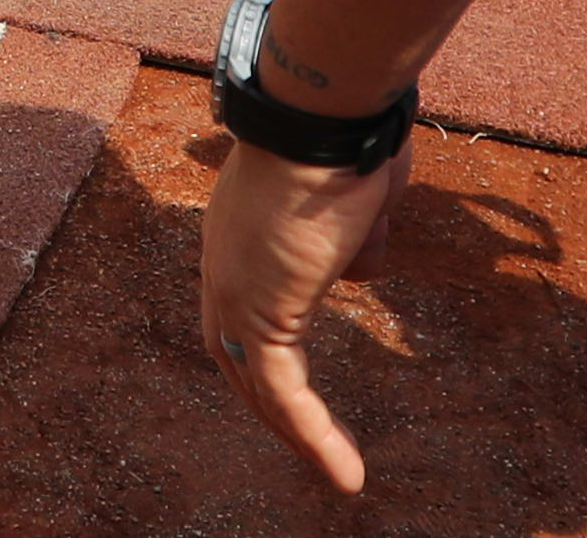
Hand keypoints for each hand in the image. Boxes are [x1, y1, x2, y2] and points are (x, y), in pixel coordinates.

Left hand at [199, 133, 409, 492]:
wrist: (324, 113)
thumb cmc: (347, 131)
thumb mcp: (358, 192)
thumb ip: (357, 231)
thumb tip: (362, 261)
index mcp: (238, 229)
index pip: (238, 302)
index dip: (259, 341)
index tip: (297, 368)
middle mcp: (223, 263)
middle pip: (234, 354)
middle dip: (267, 399)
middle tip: (307, 435)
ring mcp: (236, 291)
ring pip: (258, 384)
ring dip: (297, 432)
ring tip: (341, 470)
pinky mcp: (264, 315)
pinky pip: (286, 394)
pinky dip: (315, 438)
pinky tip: (348, 474)